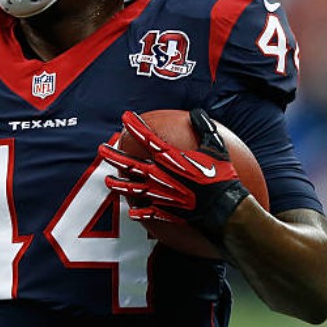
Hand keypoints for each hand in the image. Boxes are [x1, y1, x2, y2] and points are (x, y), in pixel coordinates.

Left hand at [99, 108, 249, 243]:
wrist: (225, 208)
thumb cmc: (222, 177)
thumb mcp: (216, 147)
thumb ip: (205, 128)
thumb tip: (197, 113)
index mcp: (171, 159)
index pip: (147, 138)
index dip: (135, 126)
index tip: (125, 117)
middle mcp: (160, 176)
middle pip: (131, 164)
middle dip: (114, 156)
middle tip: (102, 150)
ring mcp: (161, 195)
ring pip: (133, 189)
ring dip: (119, 185)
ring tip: (108, 181)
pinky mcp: (166, 211)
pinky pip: (148, 212)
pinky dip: (139, 212)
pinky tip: (131, 212)